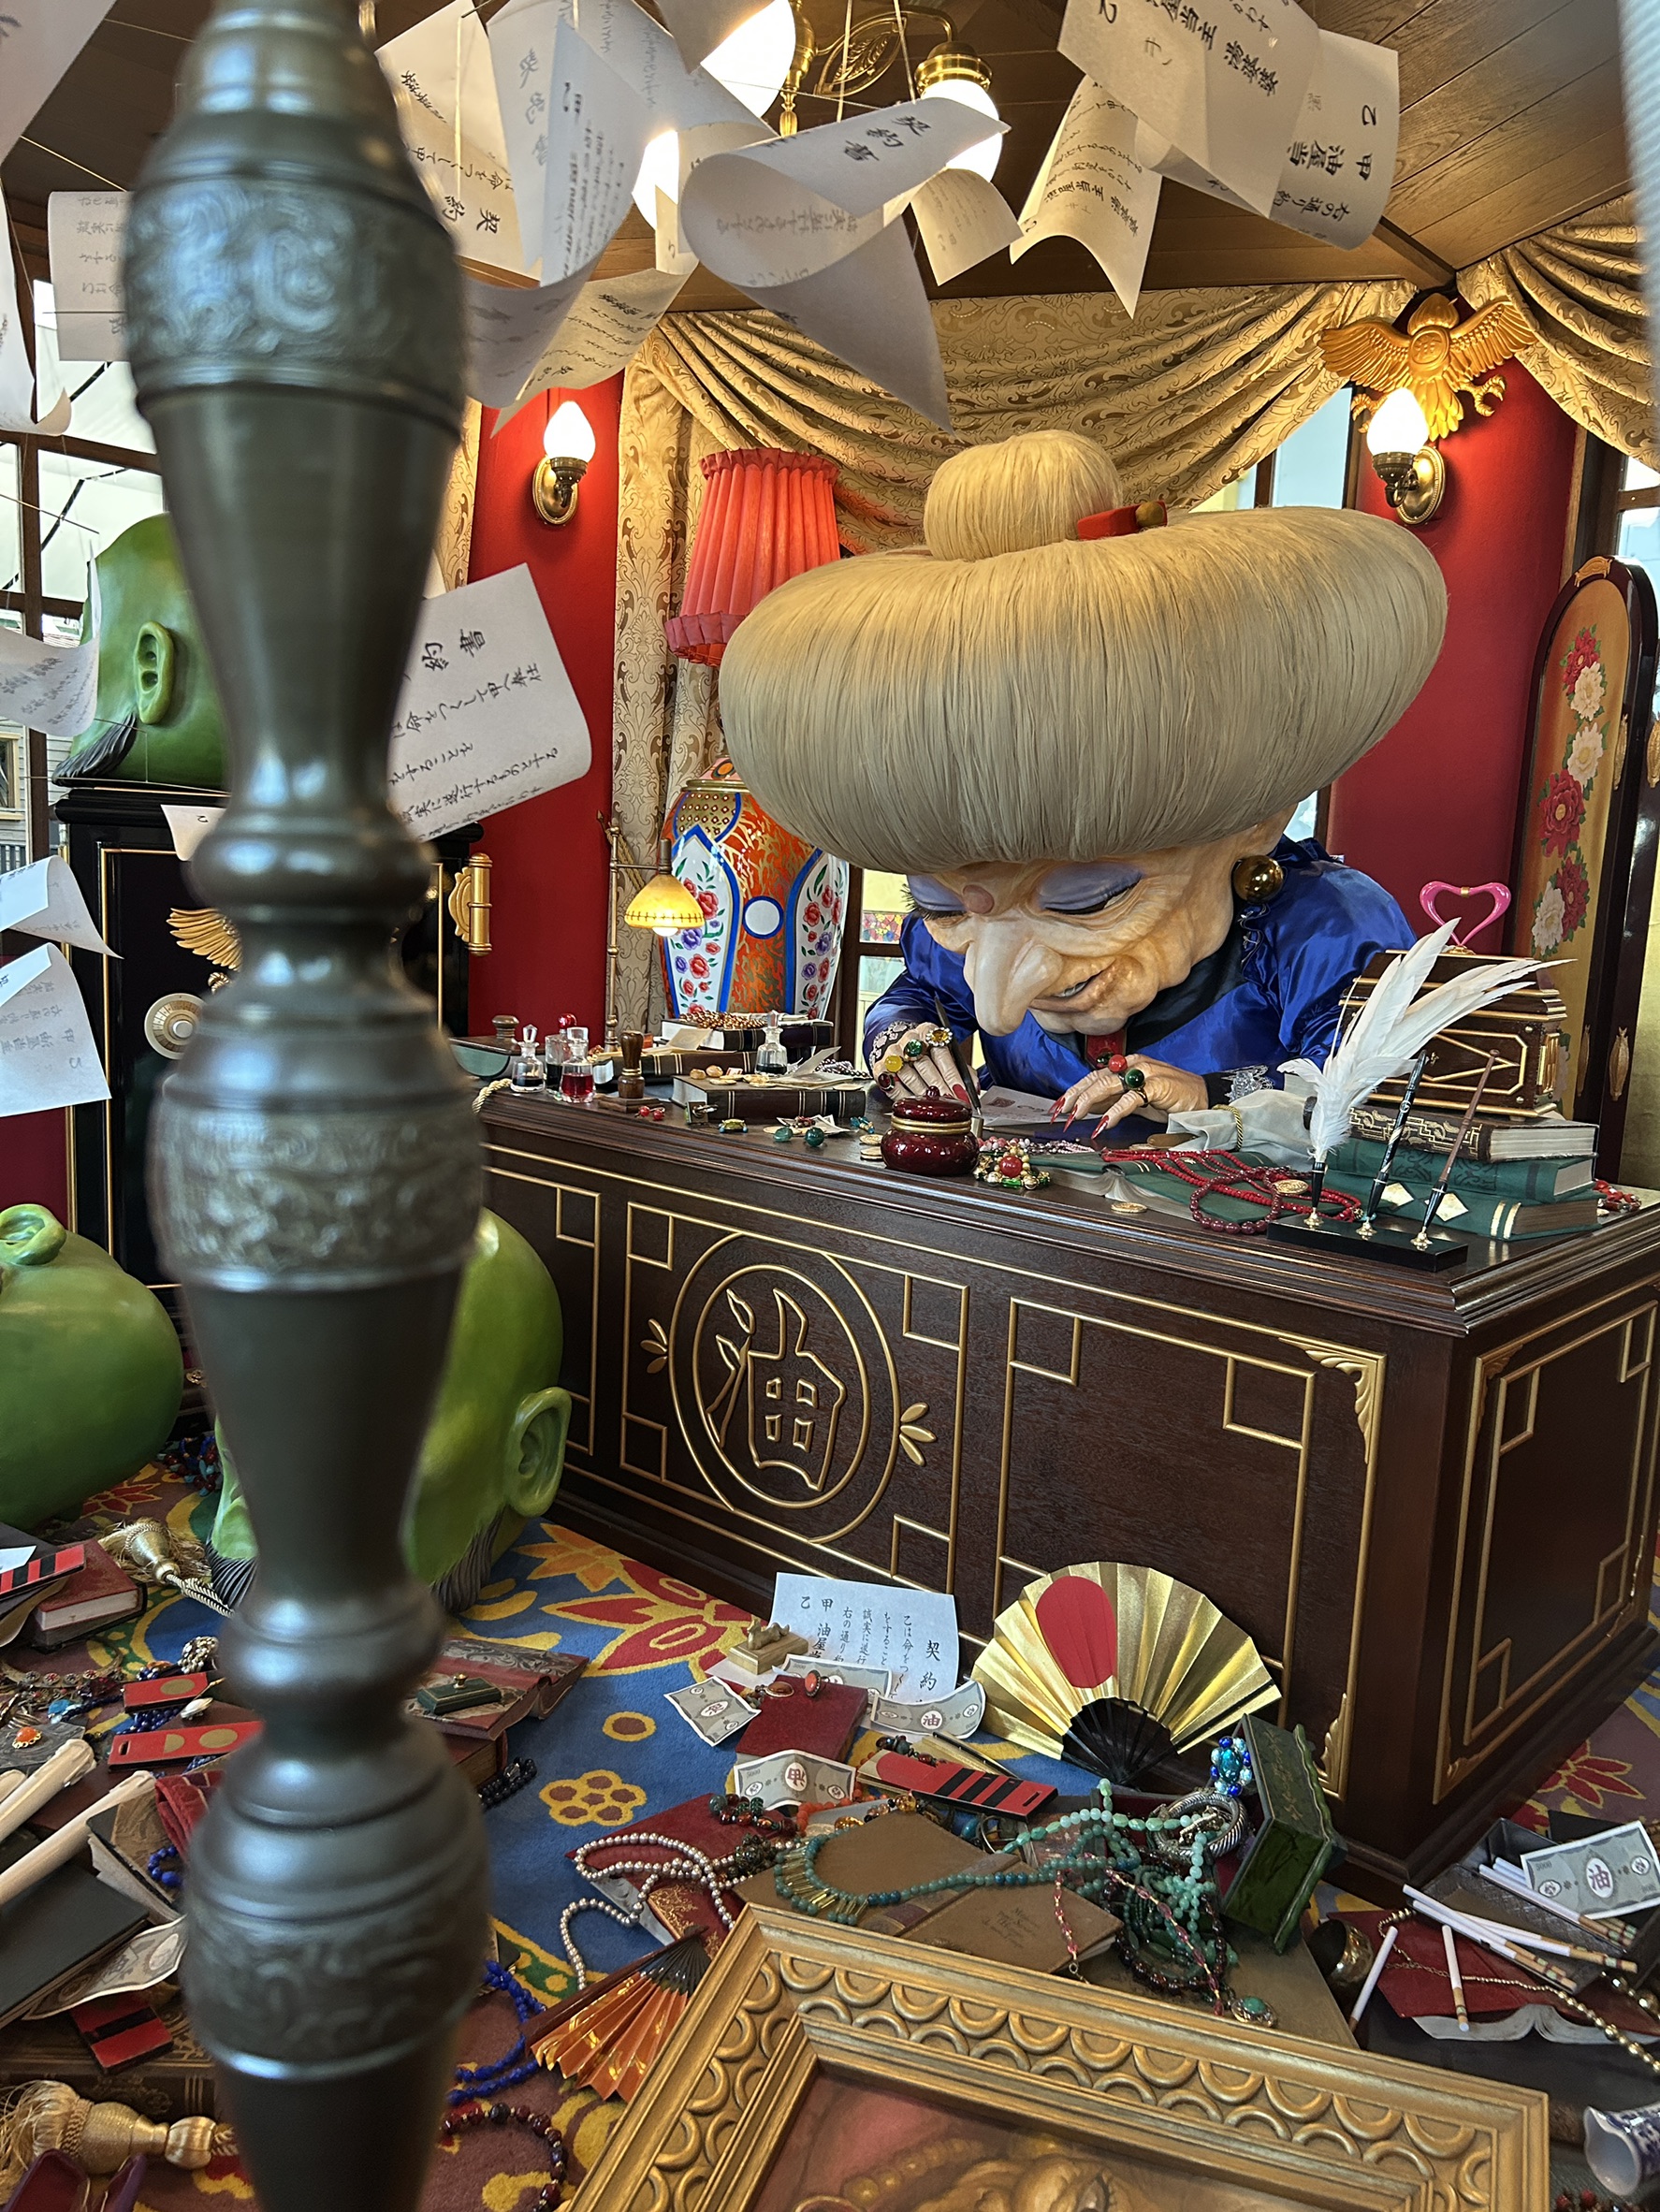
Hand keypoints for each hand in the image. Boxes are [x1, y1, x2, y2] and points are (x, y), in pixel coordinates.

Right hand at [870, 1024, 969, 1101]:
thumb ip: (963, 1070)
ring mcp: (893, 1052)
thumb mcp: (947, 1055)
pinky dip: (903, 1096)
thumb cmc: (928, 1054)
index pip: (942, 1054)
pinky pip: (891, 1084)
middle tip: (950, 1104)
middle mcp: (909, 1039)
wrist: (900, 1045)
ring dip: (923, 1094)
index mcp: (929, 1031)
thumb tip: (975, 1089)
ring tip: (936, 1108)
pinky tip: (914, 1105)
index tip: (962, 1094)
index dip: (953, 1076)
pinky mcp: (880, 1066)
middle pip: (925, 1066)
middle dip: (940, 1088)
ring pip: (908, 1076)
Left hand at [1052, 1055, 1208, 1135]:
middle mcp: (1134, 1065)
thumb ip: (1114, 1102)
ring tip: (1076, 1115)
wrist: (1205, 1101)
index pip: (1094, 1075)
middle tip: (1061, 1112)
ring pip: (1108, 1084)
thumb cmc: (1172, 1101)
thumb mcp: (1137, 1102)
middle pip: (1096, 1078)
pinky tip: (1105, 1122)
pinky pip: (1131, 1098)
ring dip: (1089, 1101)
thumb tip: (1088, 1108)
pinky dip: (1115, 1111)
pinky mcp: (1158, 1086)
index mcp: (1129, 1066)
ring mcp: (1146, 1073)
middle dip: (1075, 1095)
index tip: (1059, 1105)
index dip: (1075, 1089)